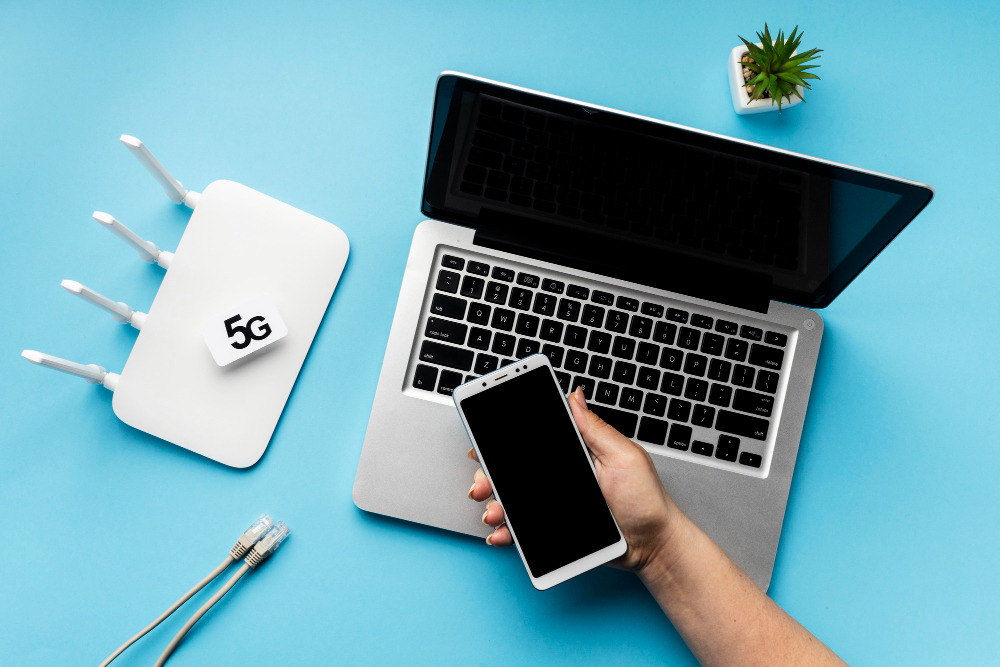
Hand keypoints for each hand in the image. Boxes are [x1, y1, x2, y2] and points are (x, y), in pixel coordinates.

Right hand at [467, 386, 683, 572]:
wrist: (654, 545)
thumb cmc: (646, 500)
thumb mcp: (624, 457)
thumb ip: (595, 429)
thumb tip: (575, 395)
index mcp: (573, 451)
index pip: (532, 439)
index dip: (503, 437)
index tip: (482, 438)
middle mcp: (559, 474)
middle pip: (513, 469)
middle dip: (489, 473)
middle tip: (482, 483)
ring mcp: (553, 502)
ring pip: (511, 499)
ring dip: (494, 504)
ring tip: (493, 512)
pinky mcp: (552, 528)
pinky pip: (522, 529)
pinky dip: (506, 531)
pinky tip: (501, 533)